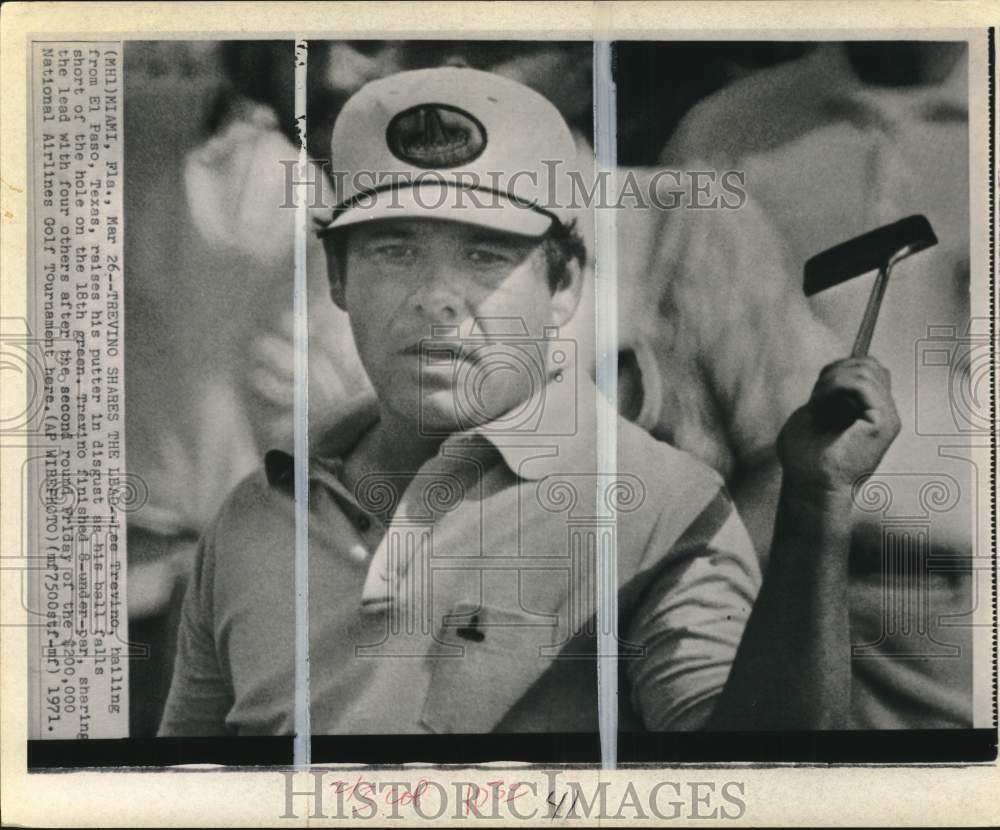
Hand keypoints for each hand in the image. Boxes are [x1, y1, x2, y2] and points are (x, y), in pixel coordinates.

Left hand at [777, 357, 900, 494]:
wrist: (809, 487)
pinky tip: (822, 403)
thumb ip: (830, 392)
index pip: (869, 370)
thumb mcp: (815, 415)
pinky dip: (837, 385)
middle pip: (872, 366)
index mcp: (870, 413)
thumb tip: (836, 369)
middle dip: (838, 370)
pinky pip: (864, 384)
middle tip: (817, 395)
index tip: (818, 385)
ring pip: (867, 371)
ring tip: (817, 402)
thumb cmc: (805, 458)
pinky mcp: (883, 424)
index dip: (842, 367)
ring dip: (833, 379)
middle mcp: (884, 414)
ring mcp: (887, 418)